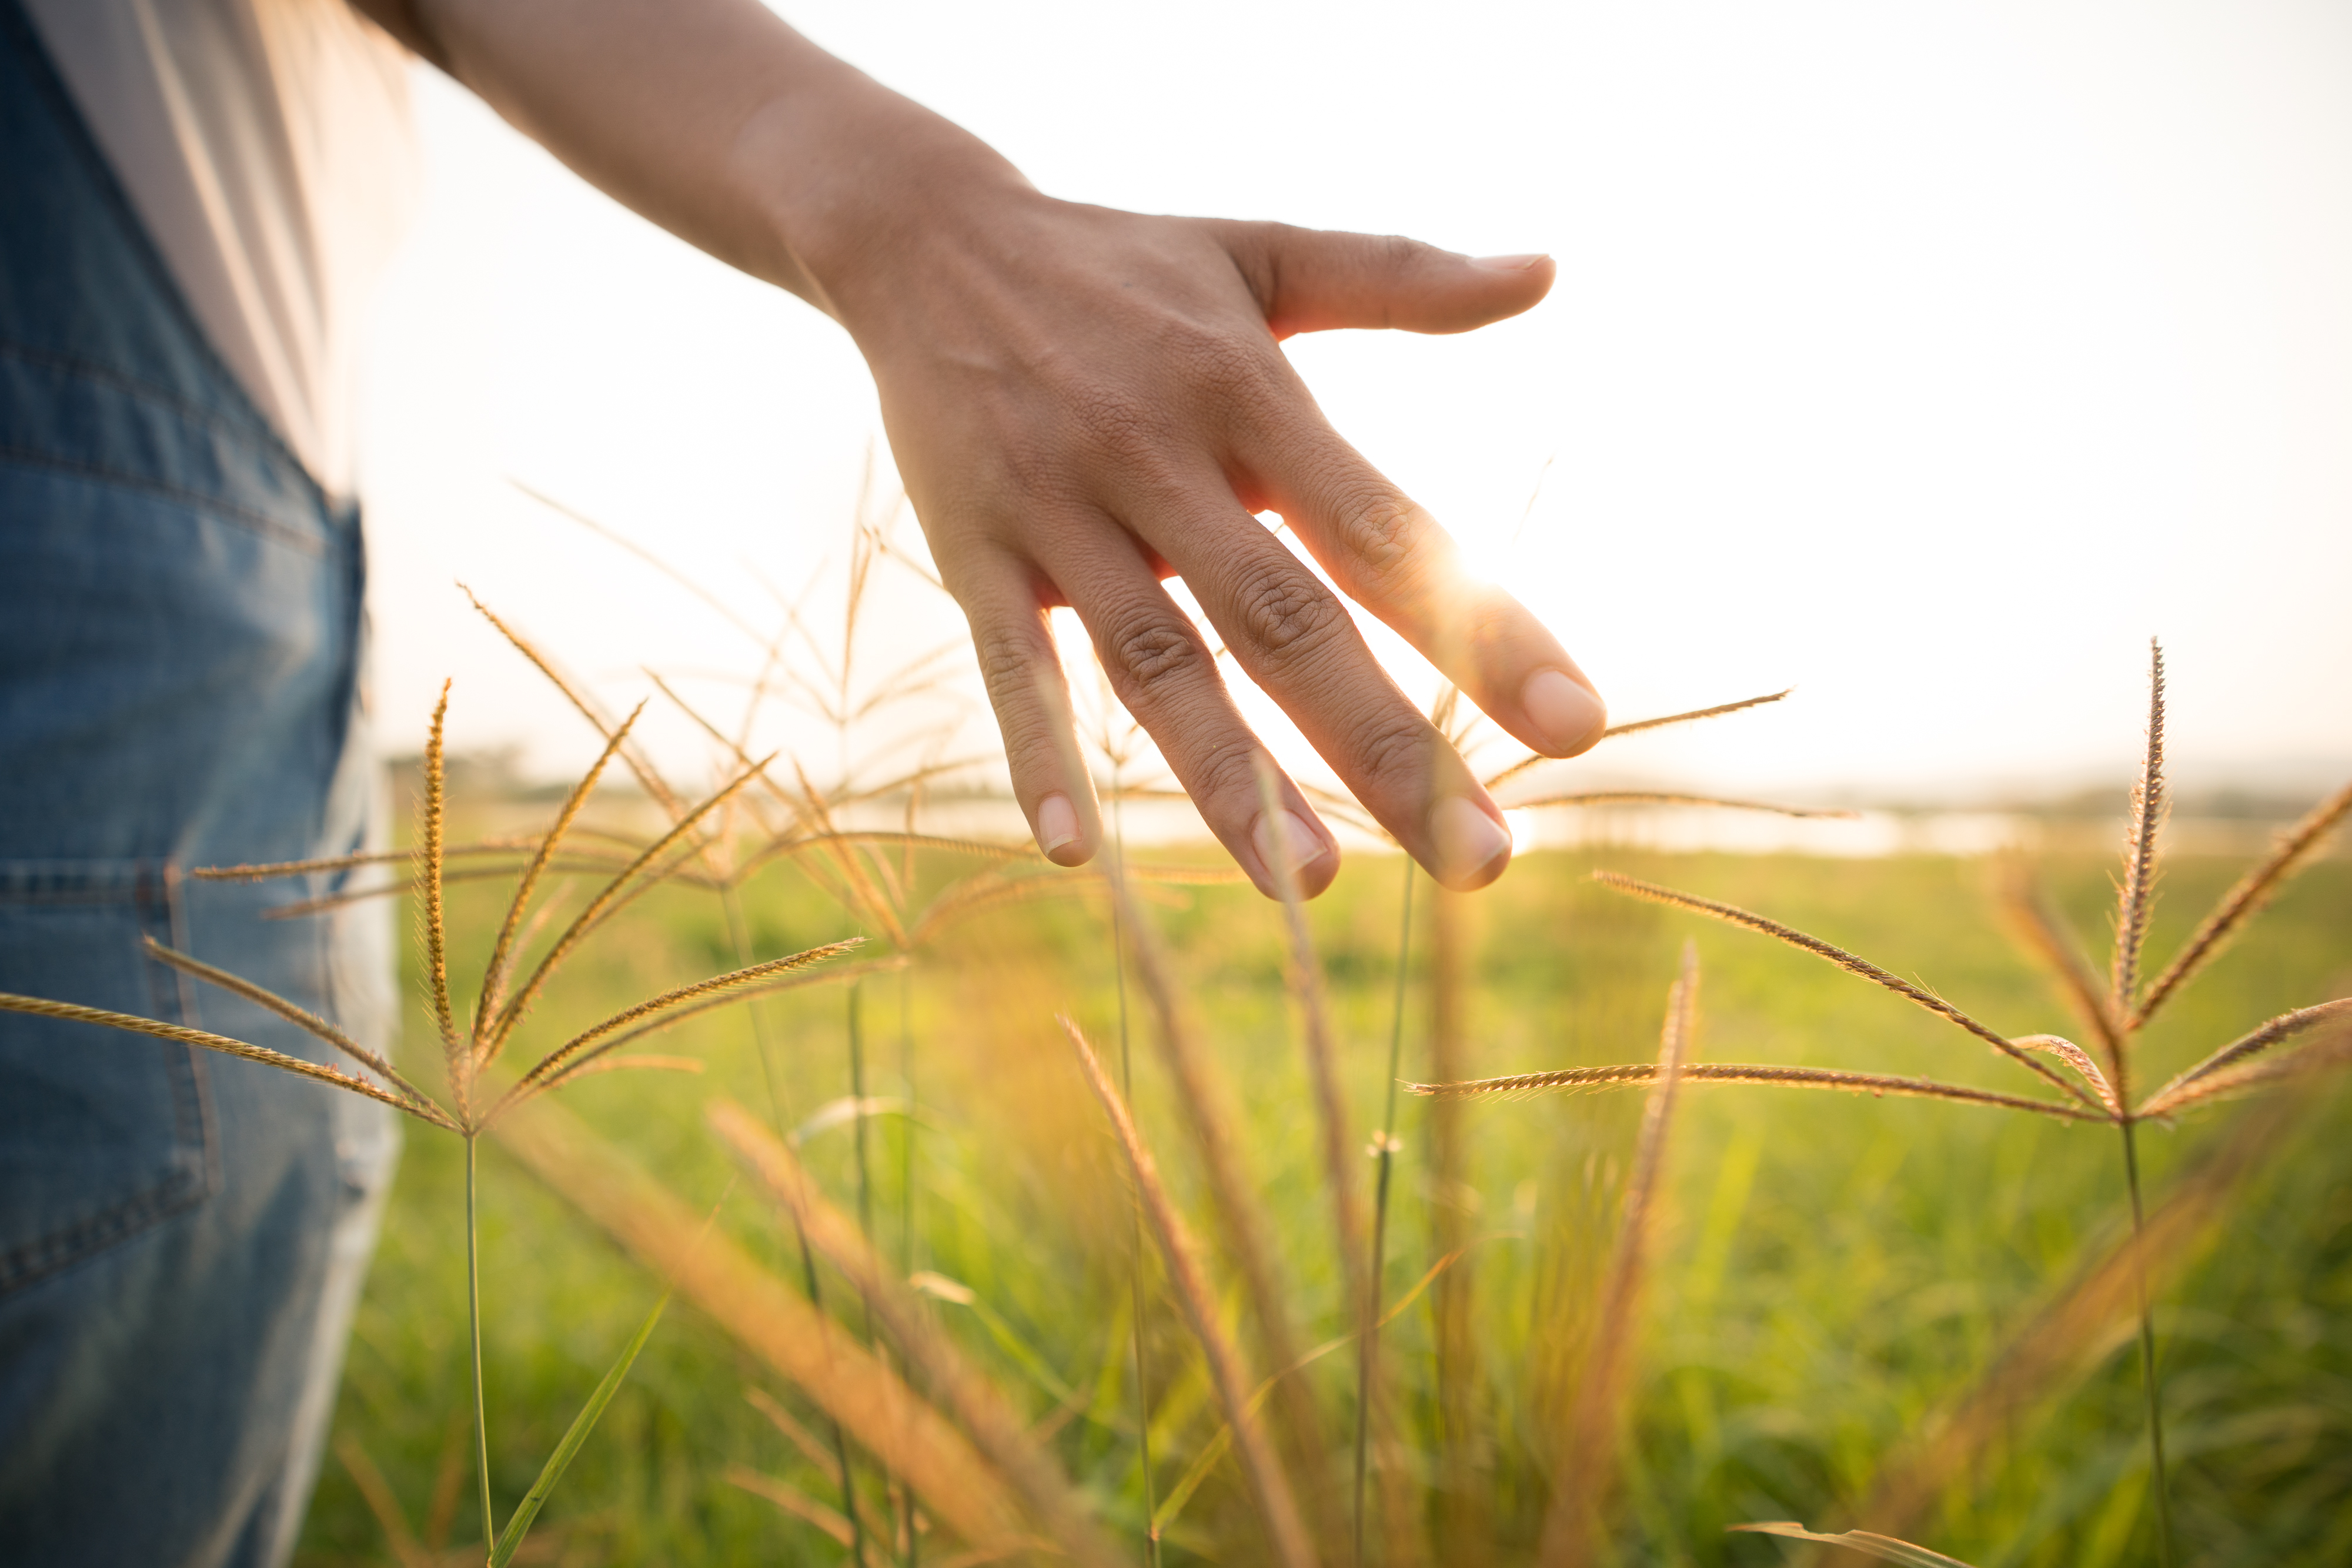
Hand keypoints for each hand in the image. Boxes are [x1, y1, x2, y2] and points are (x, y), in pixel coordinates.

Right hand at [368, 0, 1605, 893]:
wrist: (925, 235)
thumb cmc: (1121, 261)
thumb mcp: (1262, 251)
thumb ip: (1403, 275)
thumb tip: (1548, 271)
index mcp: (1247, 394)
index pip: (1383, 533)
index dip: (1481, 631)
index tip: (1574, 730)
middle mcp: (1159, 461)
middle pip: (1285, 626)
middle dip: (1386, 751)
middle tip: (1481, 863)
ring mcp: (1061, 514)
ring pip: (1157, 669)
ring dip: (1233, 783)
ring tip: (1313, 889)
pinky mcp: (975, 552)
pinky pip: (1008, 667)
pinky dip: (1038, 754)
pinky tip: (1076, 853)